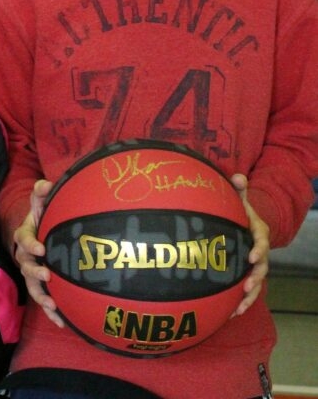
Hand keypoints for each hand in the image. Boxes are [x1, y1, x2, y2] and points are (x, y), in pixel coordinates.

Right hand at [13, 179, 64, 327]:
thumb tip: (46, 184)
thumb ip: (42, 192)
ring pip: (32, 287)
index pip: (24, 239)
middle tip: (48, 274)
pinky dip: (51, 313)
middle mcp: (25, 256)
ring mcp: (32, 273)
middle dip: (35, 271)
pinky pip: (44, 302)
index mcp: (25, 236)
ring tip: (52, 303)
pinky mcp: (41, 287)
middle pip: (26, 265)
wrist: (46, 234)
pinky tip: (62, 322)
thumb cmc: (45, 217)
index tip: (42, 248)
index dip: (31, 244)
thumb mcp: (42, 203)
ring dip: (41, 296)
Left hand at [231, 173, 269, 316]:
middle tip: (246, 286)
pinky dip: (240, 303)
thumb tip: (237, 177)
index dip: (258, 249)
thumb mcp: (240, 200)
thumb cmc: (239, 212)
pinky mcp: (245, 276)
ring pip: (256, 284)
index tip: (251, 256)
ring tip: (238, 308)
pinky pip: (246, 293)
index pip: (261, 242)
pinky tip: (229, 314)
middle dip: (255, 278)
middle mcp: (258, 252)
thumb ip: (239, 189)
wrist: (244, 226)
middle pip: (261, 268)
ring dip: (249, 297)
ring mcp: (253, 266)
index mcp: (258, 233)